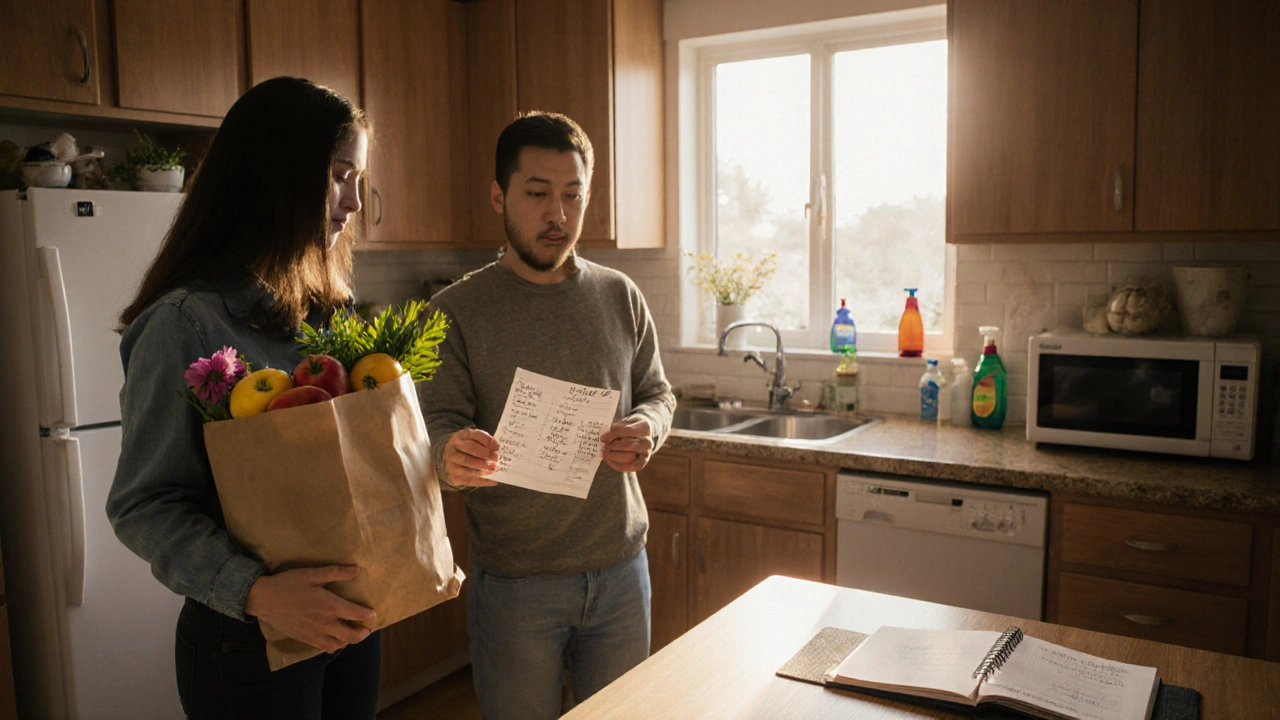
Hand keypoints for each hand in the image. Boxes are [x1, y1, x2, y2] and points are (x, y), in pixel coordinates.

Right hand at [244, 565, 376, 653]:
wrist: (264, 600)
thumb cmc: (289, 584)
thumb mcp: (313, 573)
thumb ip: (336, 572)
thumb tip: (357, 570)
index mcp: (330, 606)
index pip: (357, 615)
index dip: (368, 616)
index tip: (373, 614)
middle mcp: (325, 624)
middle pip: (352, 637)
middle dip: (363, 634)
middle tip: (366, 628)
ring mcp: (315, 634)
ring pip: (338, 645)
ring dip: (348, 640)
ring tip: (350, 632)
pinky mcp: (305, 639)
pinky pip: (324, 648)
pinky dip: (333, 644)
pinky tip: (333, 637)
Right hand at [441, 428, 499, 488]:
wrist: (449, 462)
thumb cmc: (466, 450)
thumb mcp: (473, 441)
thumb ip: (484, 444)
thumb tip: (497, 452)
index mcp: (462, 436)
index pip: (476, 435)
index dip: (488, 441)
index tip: (497, 447)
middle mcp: (454, 447)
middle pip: (471, 448)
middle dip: (485, 453)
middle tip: (496, 459)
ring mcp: (451, 461)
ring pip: (468, 463)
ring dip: (483, 467)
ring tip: (493, 469)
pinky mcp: (452, 475)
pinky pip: (469, 478)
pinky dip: (482, 481)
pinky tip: (493, 481)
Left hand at [601, 416, 654, 472]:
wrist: (640, 435)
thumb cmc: (629, 428)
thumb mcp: (624, 423)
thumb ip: (615, 429)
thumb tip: (604, 439)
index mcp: (644, 427)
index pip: (628, 430)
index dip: (614, 434)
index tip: (602, 438)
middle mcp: (648, 441)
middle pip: (630, 445)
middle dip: (614, 446)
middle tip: (603, 447)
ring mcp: (646, 453)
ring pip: (629, 457)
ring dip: (614, 456)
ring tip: (604, 453)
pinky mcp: (643, 462)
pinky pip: (631, 467)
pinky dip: (618, 465)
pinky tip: (609, 461)